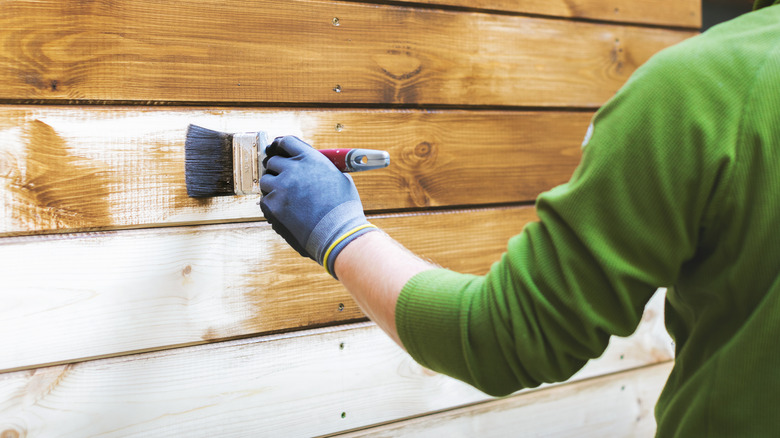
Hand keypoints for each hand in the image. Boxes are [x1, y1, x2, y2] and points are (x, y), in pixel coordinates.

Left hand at [259, 136, 376, 277]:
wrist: (338, 234)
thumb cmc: (343, 209)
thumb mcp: (339, 178)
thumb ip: (321, 168)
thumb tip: (311, 166)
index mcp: (311, 158)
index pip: (286, 142)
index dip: (281, 146)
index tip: (278, 151)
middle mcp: (293, 169)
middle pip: (273, 161)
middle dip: (278, 169)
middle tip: (284, 179)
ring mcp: (280, 187)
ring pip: (266, 180)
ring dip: (273, 187)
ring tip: (287, 198)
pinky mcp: (272, 205)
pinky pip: (264, 199)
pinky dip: (272, 204)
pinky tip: (286, 211)